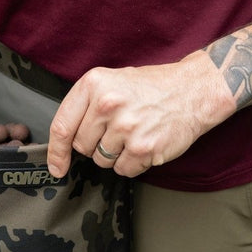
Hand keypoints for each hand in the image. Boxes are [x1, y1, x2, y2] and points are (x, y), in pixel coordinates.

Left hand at [46, 51, 235, 177]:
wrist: (194, 90)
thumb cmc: (152, 87)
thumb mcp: (112, 81)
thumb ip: (86, 106)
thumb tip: (63, 141)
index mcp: (94, 84)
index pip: (62, 126)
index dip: (56, 152)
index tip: (56, 166)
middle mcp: (107, 104)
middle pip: (82, 147)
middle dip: (96, 145)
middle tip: (118, 130)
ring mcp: (126, 127)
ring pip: (102, 161)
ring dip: (115, 155)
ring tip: (134, 134)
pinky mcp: (144, 147)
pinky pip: (124, 170)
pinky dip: (133, 163)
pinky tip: (145, 144)